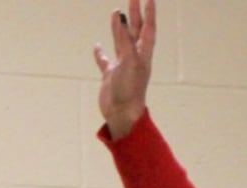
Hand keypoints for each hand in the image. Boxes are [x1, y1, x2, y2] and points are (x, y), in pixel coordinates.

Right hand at [94, 0, 155, 139]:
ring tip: (116, 12)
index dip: (148, 13)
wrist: (122, 115)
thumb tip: (121, 16)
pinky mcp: (111, 76)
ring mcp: (122, 67)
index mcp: (142, 54)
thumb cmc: (130, 91)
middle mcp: (134, 58)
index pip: (147, 28)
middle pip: (135, 31)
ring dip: (119, 27)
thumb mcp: (129, 62)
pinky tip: (97, 46)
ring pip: (121, 42)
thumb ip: (125, 39)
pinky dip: (101, 53)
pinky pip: (105, 61)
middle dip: (135, 14)